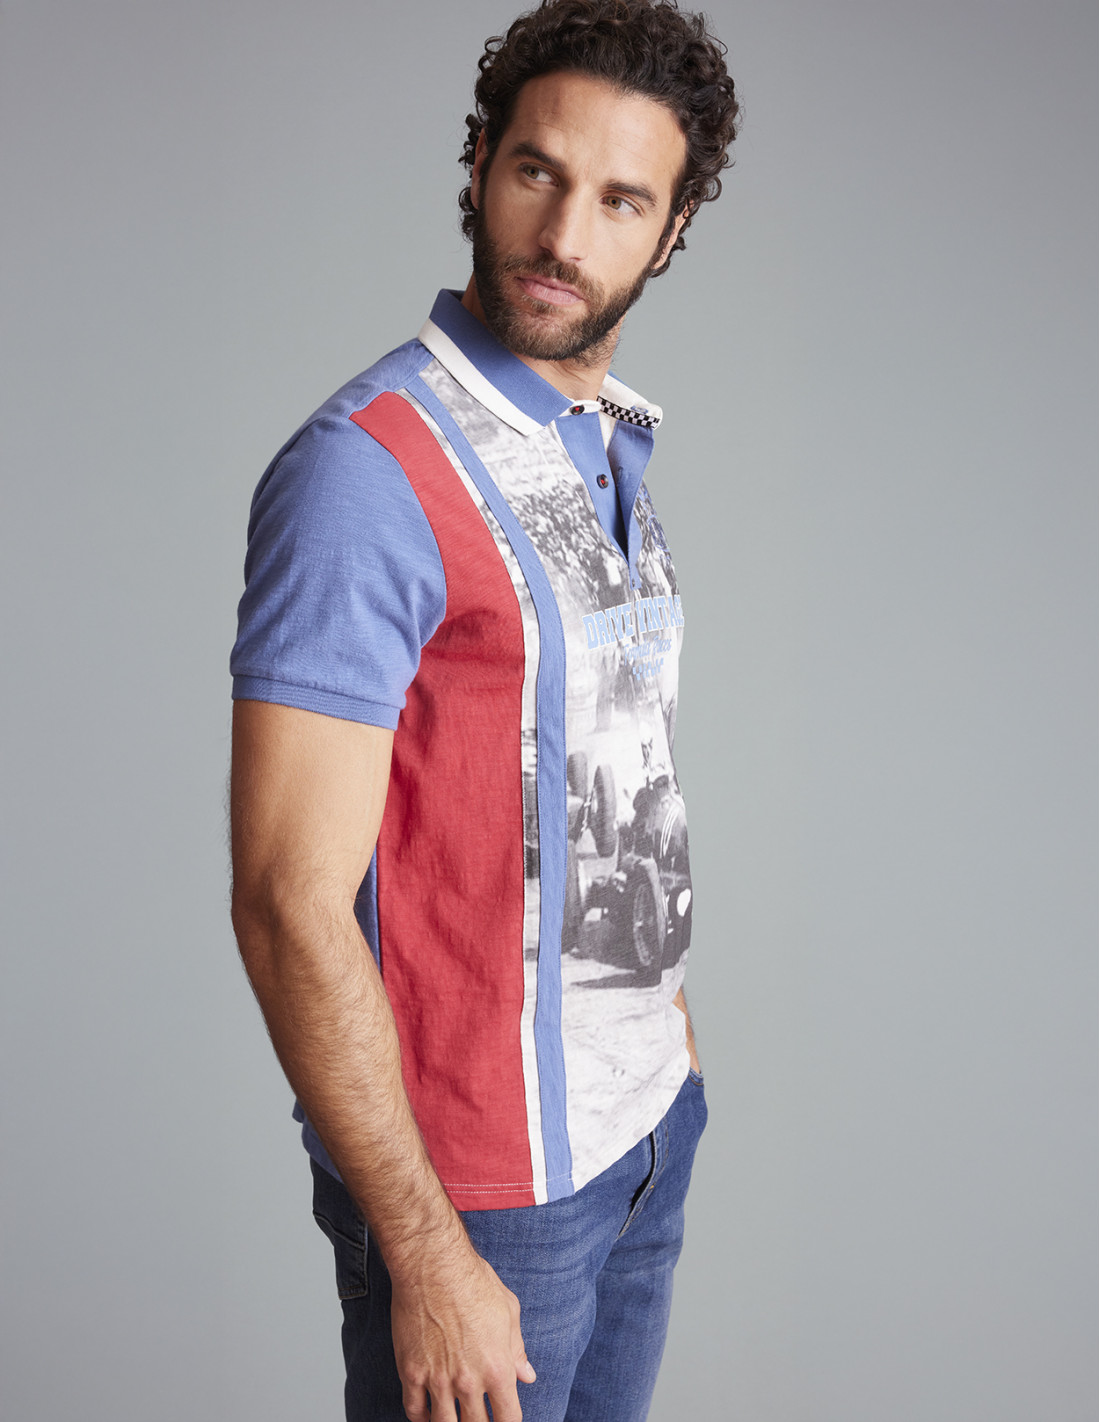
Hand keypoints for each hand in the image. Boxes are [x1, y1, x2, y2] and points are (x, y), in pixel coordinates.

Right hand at [391, 1248, 536, 1421]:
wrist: (433, 1265)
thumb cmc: (474, 1281)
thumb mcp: (508, 1311)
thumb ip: (517, 1349)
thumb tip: (527, 1375)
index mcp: (498, 1368)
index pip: (509, 1418)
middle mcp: (468, 1380)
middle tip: (476, 1419)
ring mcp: (437, 1379)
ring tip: (452, 1419)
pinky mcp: (411, 1372)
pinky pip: (413, 1410)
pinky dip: (420, 1418)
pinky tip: (426, 1414)